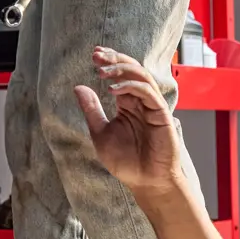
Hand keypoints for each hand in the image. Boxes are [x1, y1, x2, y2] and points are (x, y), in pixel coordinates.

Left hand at [75, 48, 186, 201]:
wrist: (146, 182)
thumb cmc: (126, 162)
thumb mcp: (101, 133)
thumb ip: (92, 110)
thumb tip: (78, 87)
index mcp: (128, 103)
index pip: (120, 75)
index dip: (109, 62)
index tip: (94, 55)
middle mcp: (141, 101)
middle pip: (132, 69)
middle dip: (115, 59)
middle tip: (97, 55)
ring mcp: (152, 106)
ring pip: (141, 76)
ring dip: (122, 69)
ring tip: (102, 71)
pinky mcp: (161, 114)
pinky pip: (148, 92)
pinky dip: (131, 86)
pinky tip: (113, 90)